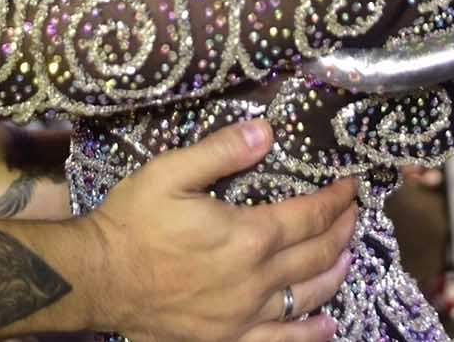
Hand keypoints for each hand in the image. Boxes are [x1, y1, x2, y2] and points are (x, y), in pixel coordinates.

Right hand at [80, 118, 356, 341]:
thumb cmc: (132, 221)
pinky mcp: (228, 338)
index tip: (350, 185)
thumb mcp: (170, 172)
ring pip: (308, 296)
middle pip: (316, 254)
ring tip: (347, 256)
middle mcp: (256, 279)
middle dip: (341, 230)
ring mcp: (245, 314)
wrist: (100, 277)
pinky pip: (281, 340)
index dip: (335, 199)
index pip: (309, 215)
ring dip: (334, 273)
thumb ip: (222, 150)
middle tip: (353, 213)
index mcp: (248, 235)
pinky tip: (326, 325)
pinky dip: (310, 334)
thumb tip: (266, 131)